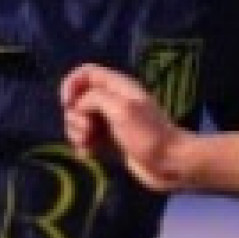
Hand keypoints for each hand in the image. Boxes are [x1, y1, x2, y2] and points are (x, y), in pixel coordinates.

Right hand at [61, 65, 189, 190]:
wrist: (170, 164)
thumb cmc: (148, 135)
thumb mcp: (122, 109)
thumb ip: (95, 98)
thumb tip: (79, 105)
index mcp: (118, 87)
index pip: (86, 73)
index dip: (71, 85)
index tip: (68, 104)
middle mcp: (113, 102)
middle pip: (78, 99)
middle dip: (75, 115)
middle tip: (89, 131)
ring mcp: (111, 123)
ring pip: (80, 121)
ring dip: (77, 133)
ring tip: (89, 145)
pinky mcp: (111, 143)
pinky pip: (88, 139)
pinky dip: (83, 146)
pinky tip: (89, 155)